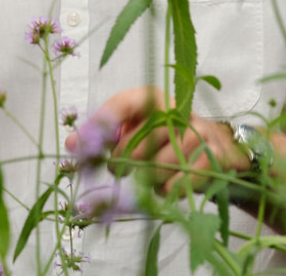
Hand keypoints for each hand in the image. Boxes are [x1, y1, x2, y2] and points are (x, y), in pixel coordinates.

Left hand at [67, 86, 249, 195]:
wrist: (214, 145)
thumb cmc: (162, 135)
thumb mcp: (132, 127)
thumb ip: (103, 134)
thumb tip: (71, 145)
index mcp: (151, 97)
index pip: (121, 105)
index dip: (102, 125)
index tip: (83, 145)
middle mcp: (176, 109)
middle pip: (139, 142)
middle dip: (123, 161)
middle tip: (116, 168)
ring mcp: (198, 132)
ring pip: (159, 164)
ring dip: (147, 178)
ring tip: (145, 175)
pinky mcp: (214, 155)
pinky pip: (179, 181)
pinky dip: (167, 188)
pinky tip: (165, 184)